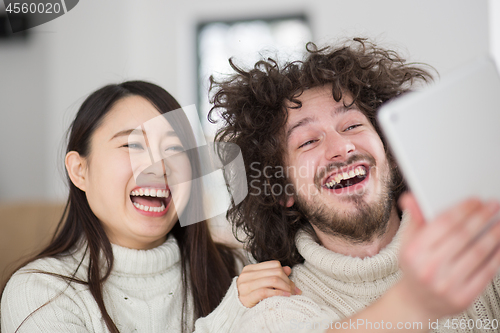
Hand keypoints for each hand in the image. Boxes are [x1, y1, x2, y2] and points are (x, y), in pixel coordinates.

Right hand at [237, 260, 301, 307]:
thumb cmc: (251, 295)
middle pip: (275, 272)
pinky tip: (285, 296)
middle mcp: (246, 275)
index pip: (274, 265)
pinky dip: (278, 293)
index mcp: (250, 269)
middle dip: (287, 281)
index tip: (292, 284)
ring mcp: (245, 286)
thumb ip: (273, 274)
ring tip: (291, 294)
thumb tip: (288, 269)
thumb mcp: (261, 283)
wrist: (235, 309)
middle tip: (294, 290)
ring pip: (272, 280)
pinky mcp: (246, 297)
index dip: (285, 273)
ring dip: (285, 287)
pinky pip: (265, 292)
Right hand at [397, 193, 499, 320]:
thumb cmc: (415, 268)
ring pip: (477, 253)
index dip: (462, 209)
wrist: (416, 302)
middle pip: (462, 236)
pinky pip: (486, 272)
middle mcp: (428, 268)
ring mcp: (446, 285)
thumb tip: (410, 199)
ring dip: (493, 234)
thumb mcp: (408, 243)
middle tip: (493, 206)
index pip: (442, 224)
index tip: (476, 200)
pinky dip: (497, 256)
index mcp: (413, 252)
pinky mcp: (463, 298)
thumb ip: (414, 219)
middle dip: (481, 217)